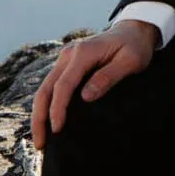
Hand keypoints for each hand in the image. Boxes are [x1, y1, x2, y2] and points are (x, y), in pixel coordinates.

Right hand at [31, 19, 158, 149]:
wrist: (133, 30)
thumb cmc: (135, 46)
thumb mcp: (130, 61)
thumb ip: (108, 77)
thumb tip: (86, 97)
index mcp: (83, 52)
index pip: (63, 85)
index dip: (57, 109)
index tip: (57, 130)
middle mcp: (68, 54)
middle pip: (45, 89)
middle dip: (39, 118)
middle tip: (41, 144)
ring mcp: (65, 58)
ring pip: (44, 89)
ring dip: (39, 114)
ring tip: (41, 140)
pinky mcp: (66, 65)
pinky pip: (51, 86)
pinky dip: (46, 105)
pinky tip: (47, 123)